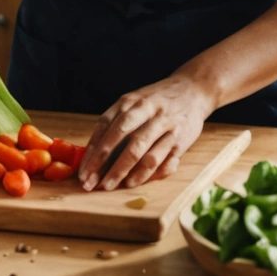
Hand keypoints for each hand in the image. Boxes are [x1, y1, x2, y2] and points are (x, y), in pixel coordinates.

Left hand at [79, 72, 216, 190]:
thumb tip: (93, 152)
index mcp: (131, 101)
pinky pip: (160, 160)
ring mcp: (165, 125)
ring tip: (109, 186)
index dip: (92, 150)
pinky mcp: (179, 139)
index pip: (106, 125)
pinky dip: (145, 173)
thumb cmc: (157, 101)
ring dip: (122, 171)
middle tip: (90, 182)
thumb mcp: (135, 101)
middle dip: (103, 163)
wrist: (194, 89)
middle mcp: (147, 111)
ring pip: (140, 151)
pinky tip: (132, 182)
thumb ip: (117, 122)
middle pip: (121, 138)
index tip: (82, 170)